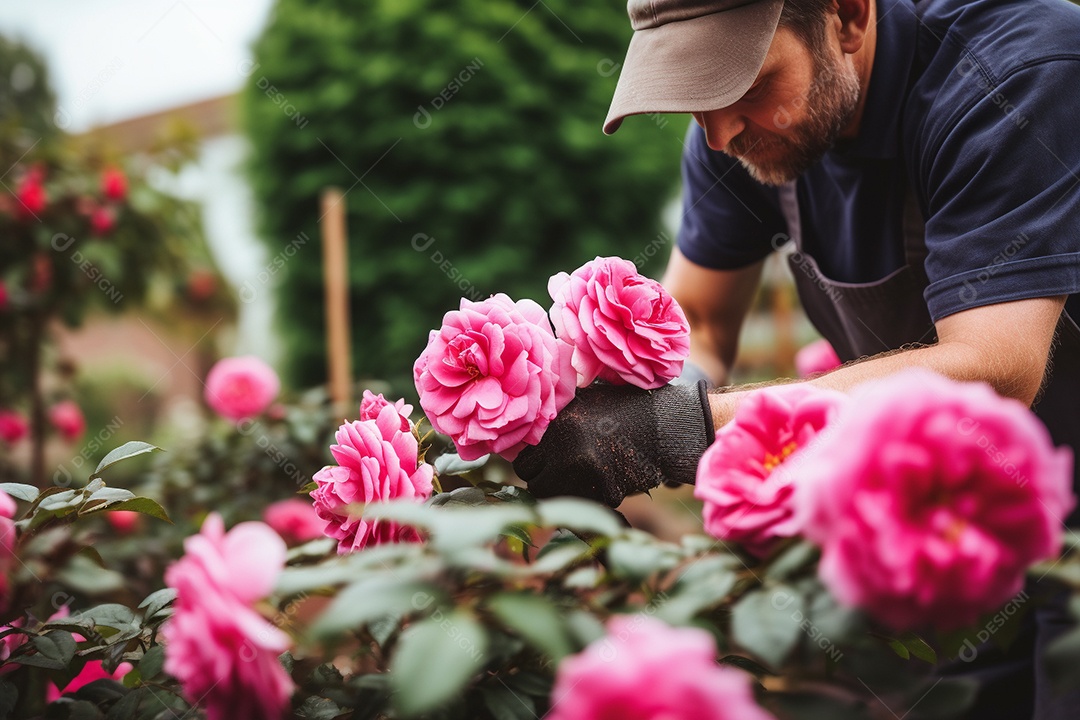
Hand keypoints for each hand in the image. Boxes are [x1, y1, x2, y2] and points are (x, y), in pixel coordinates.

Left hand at [512, 381, 714, 506]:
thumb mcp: (584, 402)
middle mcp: (565, 453)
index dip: (534, 463)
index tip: (544, 462)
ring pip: (557, 499)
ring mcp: (586, 476)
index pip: (523, 461)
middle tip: (562, 474)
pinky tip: (607, 479)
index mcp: (557, 428)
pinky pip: (587, 503)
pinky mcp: (606, 494)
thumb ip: (554, 420)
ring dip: (564, 493)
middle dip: (545, 481)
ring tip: (582, 478)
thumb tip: (526, 440)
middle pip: (535, 484)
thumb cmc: (623, 409)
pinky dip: (593, 497)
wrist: (665, 424)